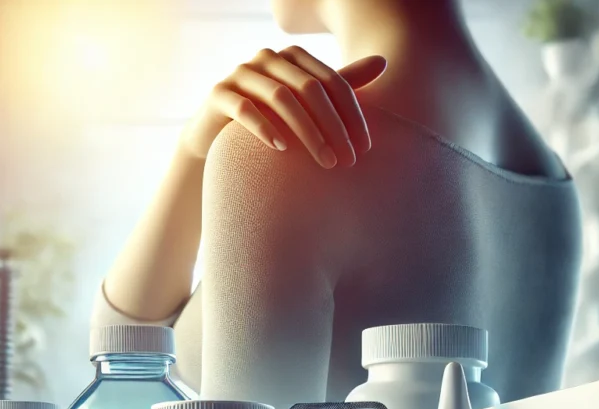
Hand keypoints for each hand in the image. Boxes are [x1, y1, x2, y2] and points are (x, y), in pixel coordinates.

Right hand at [181, 47, 387, 167]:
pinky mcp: (217, 94)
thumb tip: (383, 62)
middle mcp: (265, 58)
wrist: (215, 139)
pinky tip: (281, 149)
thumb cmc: (269, 119)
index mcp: (291, 56)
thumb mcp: (306, 101)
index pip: (331, 81)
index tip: (365, 148)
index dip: (351, 114)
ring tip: (323, 162)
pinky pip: (244, 108)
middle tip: (348, 160)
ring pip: (280, 98)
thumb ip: (341, 82)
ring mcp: (239, 74)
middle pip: (309, 89)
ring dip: (307, 132)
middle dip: (333, 127)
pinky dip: (265, 128)